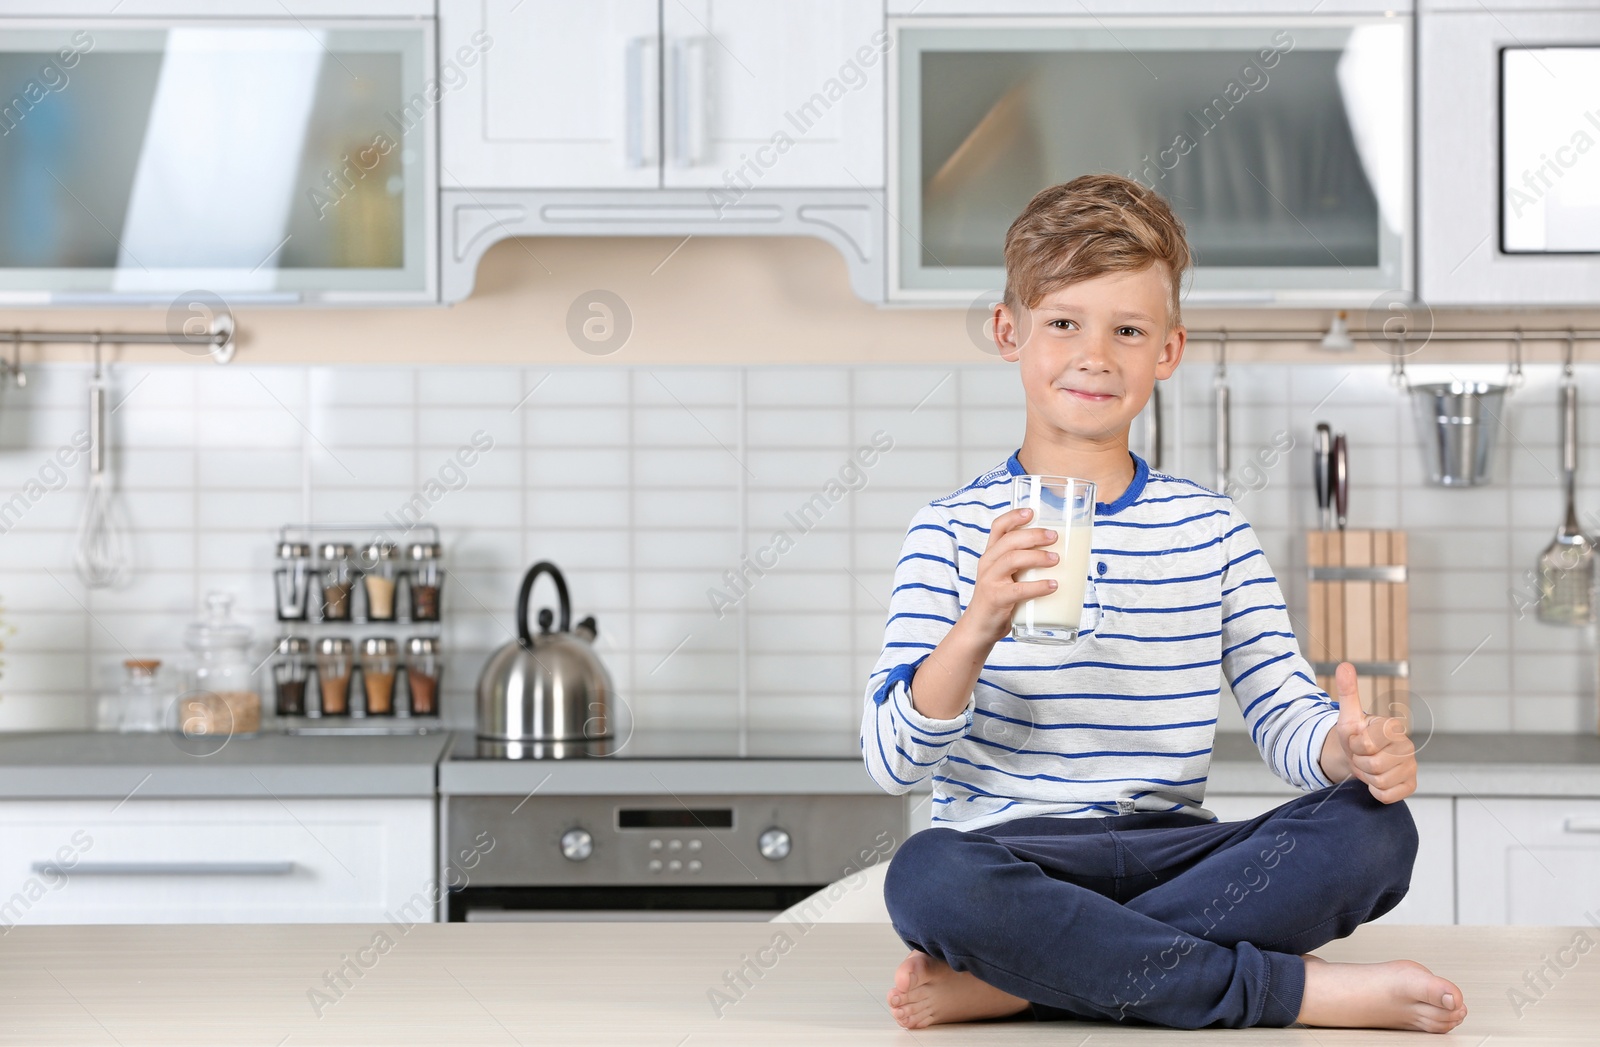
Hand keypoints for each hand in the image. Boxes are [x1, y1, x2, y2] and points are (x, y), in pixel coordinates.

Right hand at [963, 507, 1059, 644]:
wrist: (979, 627)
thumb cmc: (1000, 599)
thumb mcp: (1007, 575)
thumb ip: (1025, 564)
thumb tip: (1063, 555)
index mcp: (991, 554)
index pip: (998, 527)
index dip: (1014, 516)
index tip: (1032, 511)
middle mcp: (988, 563)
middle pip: (1009, 540)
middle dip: (1033, 535)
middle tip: (1054, 537)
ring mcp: (990, 581)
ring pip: (1012, 560)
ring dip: (1037, 557)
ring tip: (1056, 559)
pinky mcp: (996, 599)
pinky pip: (1018, 590)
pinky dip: (1038, 586)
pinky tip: (1053, 586)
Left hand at [1322, 662, 1416, 802]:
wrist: (1359, 758)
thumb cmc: (1355, 736)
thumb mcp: (1348, 715)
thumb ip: (1348, 692)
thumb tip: (1345, 665)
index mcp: (1393, 727)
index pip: (1367, 744)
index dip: (1355, 745)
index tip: (1357, 739)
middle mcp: (1407, 745)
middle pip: (1373, 765)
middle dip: (1359, 762)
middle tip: (1361, 755)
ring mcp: (1411, 766)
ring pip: (1380, 781)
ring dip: (1367, 777)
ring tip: (1368, 766)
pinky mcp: (1411, 785)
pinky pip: (1387, 796)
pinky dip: (1375, 791)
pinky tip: (1376, 780)